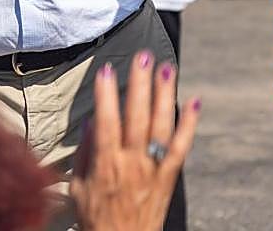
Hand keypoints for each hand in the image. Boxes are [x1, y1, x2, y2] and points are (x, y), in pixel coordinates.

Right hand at [71, 52, 199, 230]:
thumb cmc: (97, 217)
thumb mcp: (78, 188)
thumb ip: (84, 154)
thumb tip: (92, 122)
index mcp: (107, 165)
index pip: (107, 124)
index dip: (106, 96)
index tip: (106, 71)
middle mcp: (133, 164)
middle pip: (138, 117)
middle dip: (140, 85)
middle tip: (143, 57)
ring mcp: (154, 169)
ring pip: (162, 126)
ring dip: (165, 95)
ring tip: (167, 68)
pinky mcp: (170, 175)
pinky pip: (183, 146)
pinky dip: (190, 123)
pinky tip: (194, 101)